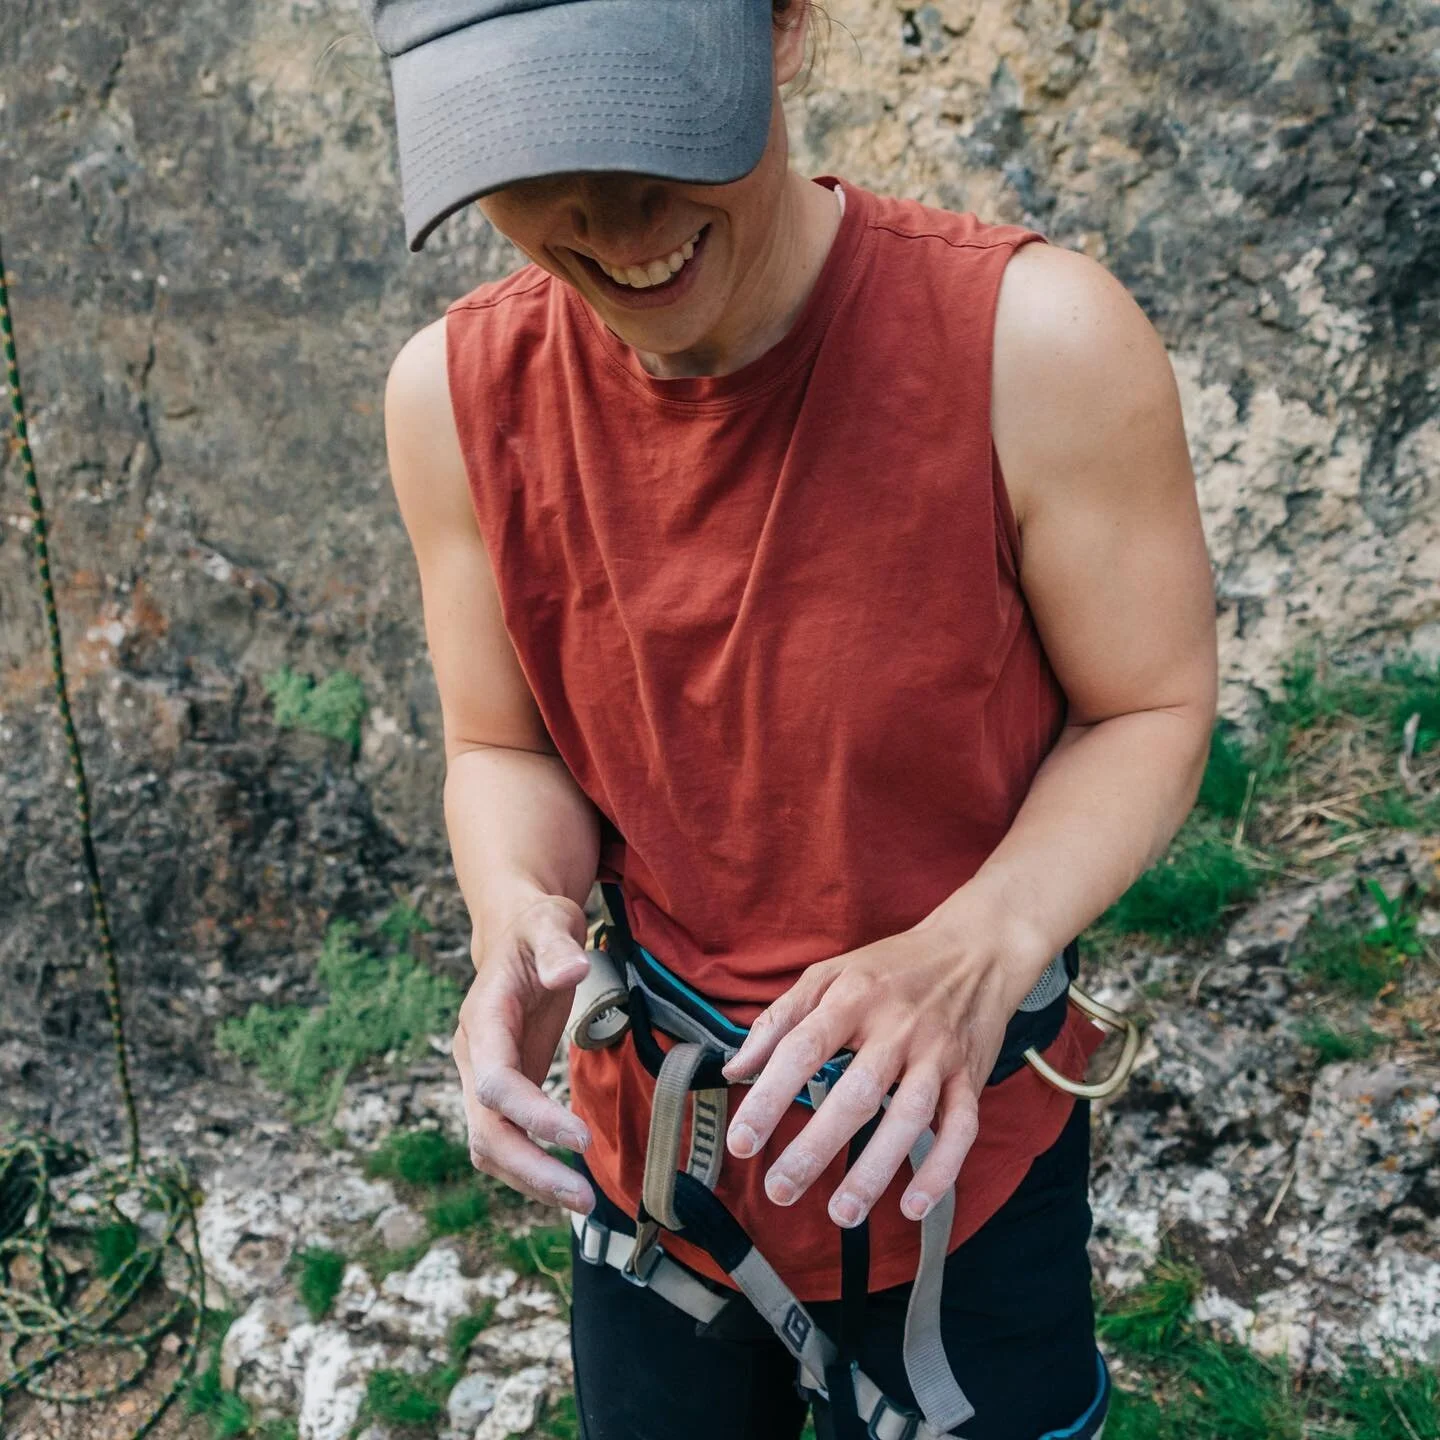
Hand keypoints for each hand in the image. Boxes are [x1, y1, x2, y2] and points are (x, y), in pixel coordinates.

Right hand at [452, 894, 596, 1213]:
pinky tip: (569, 1183)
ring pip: (491, 1145)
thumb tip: (571, 972)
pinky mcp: (502, 1091)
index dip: (533, 1116)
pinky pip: (507, 1139)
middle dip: (531, 1169)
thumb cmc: (536, 928)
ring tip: (584, 1202)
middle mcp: (475, 1056)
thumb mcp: (550, 922)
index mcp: (484, 1018)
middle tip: (584, 1198)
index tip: (581, 1139)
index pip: (496, 1083)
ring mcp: (483, 1077)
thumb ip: (557, 946)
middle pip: (486, 1130)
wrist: (515, 933)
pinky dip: (533, 1167)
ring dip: (532, 1179)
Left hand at [720, 923, 1028, 1228]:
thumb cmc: (891, 967)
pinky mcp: (971, 1076)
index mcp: (853, 996)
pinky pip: (961, 1129)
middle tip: (780, 1189)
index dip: (769, 1096)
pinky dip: (940, 1171)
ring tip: (841, 1211)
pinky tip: (911, 1205)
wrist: (975, 948)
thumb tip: (735, 1069)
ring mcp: (938, 1053)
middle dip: (815, 1147)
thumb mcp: (829, 973)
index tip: (742, 1141)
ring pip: (907, 1117)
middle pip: (855, 1094)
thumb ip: (780, 1019)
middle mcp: (898, 1026)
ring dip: (875, 1170)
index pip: (803, 1050)